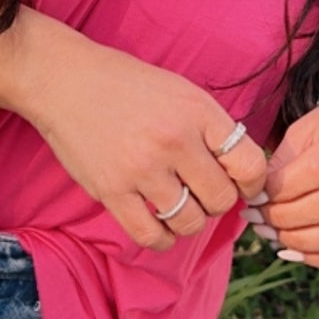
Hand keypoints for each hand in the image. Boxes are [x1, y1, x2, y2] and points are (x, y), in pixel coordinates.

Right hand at [23, 33, 268, 251]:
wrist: (65, 80)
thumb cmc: (126, 85)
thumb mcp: (179, 90)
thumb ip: (210, 127)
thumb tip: (241, 173)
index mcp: (197, 111)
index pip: (250, 165)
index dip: (252, 183)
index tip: (242, 185)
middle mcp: (174, 140)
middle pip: (221, 199)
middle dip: (217, 202)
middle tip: (201, 192)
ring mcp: (142, 168)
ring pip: (190, 222)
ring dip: (189, 220)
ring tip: (178, 205)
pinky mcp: (112, 191)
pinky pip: (151, 236)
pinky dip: (162, 238)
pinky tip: (160, 225)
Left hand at [248, 83, 318, 269]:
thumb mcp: (302, 131)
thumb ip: (280, 165)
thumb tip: (259, 205)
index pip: (316, 171)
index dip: (280, 192)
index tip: (255, 198)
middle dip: (285, 219)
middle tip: (258, 220)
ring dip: (302, 243)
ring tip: (273, 235)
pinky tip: (295, 250)